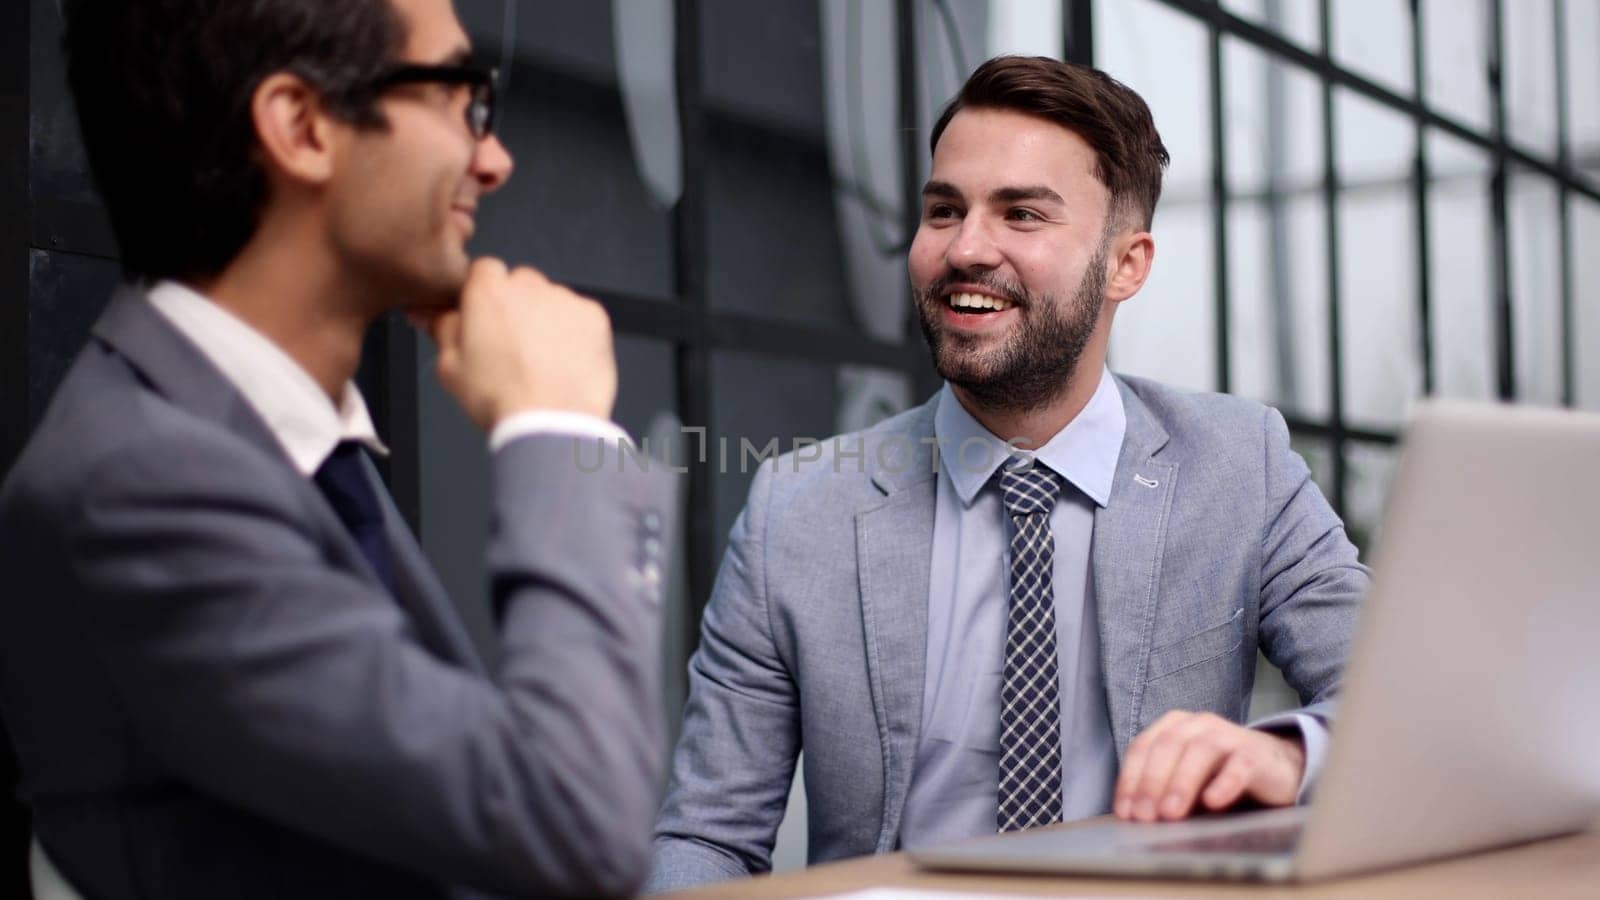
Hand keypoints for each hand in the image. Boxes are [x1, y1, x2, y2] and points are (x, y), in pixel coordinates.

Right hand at [414, 258, 616, 430]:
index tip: (484, 318)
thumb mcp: (450, 367)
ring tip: (539, 361)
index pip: (483, 270)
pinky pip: (580, 316)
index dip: (483, 296)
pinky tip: (563, 361)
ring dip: (545, 319)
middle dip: (515, 307)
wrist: (551, 424)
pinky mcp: (594, 317)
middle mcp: (529, 286)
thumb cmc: (501, 399)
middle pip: (520, 283)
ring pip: (551, 300)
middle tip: (511, 346)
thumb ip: (442, 329)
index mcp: (489, 291)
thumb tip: (434, 313)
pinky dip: (574, 333)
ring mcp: (565, 300)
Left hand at [1113, 711, 1304, 822]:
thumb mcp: (1185, 781)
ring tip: (1171, 814)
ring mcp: (1228, 735)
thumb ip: (1161, 791)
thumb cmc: (1218, 775)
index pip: (1142, 748)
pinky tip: (1213, 802)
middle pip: (1167, 746)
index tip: (1125, 812)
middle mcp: (1198, 724)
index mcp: (1173, 726)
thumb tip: (1135, 818)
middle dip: (1152, 783)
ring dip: (1181, 783)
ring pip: (1200, 751)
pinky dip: (1224, 783)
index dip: (1130, 780)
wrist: (1274, 768)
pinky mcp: (1255, 753)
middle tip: (1144, 817)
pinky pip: (1239, 765)